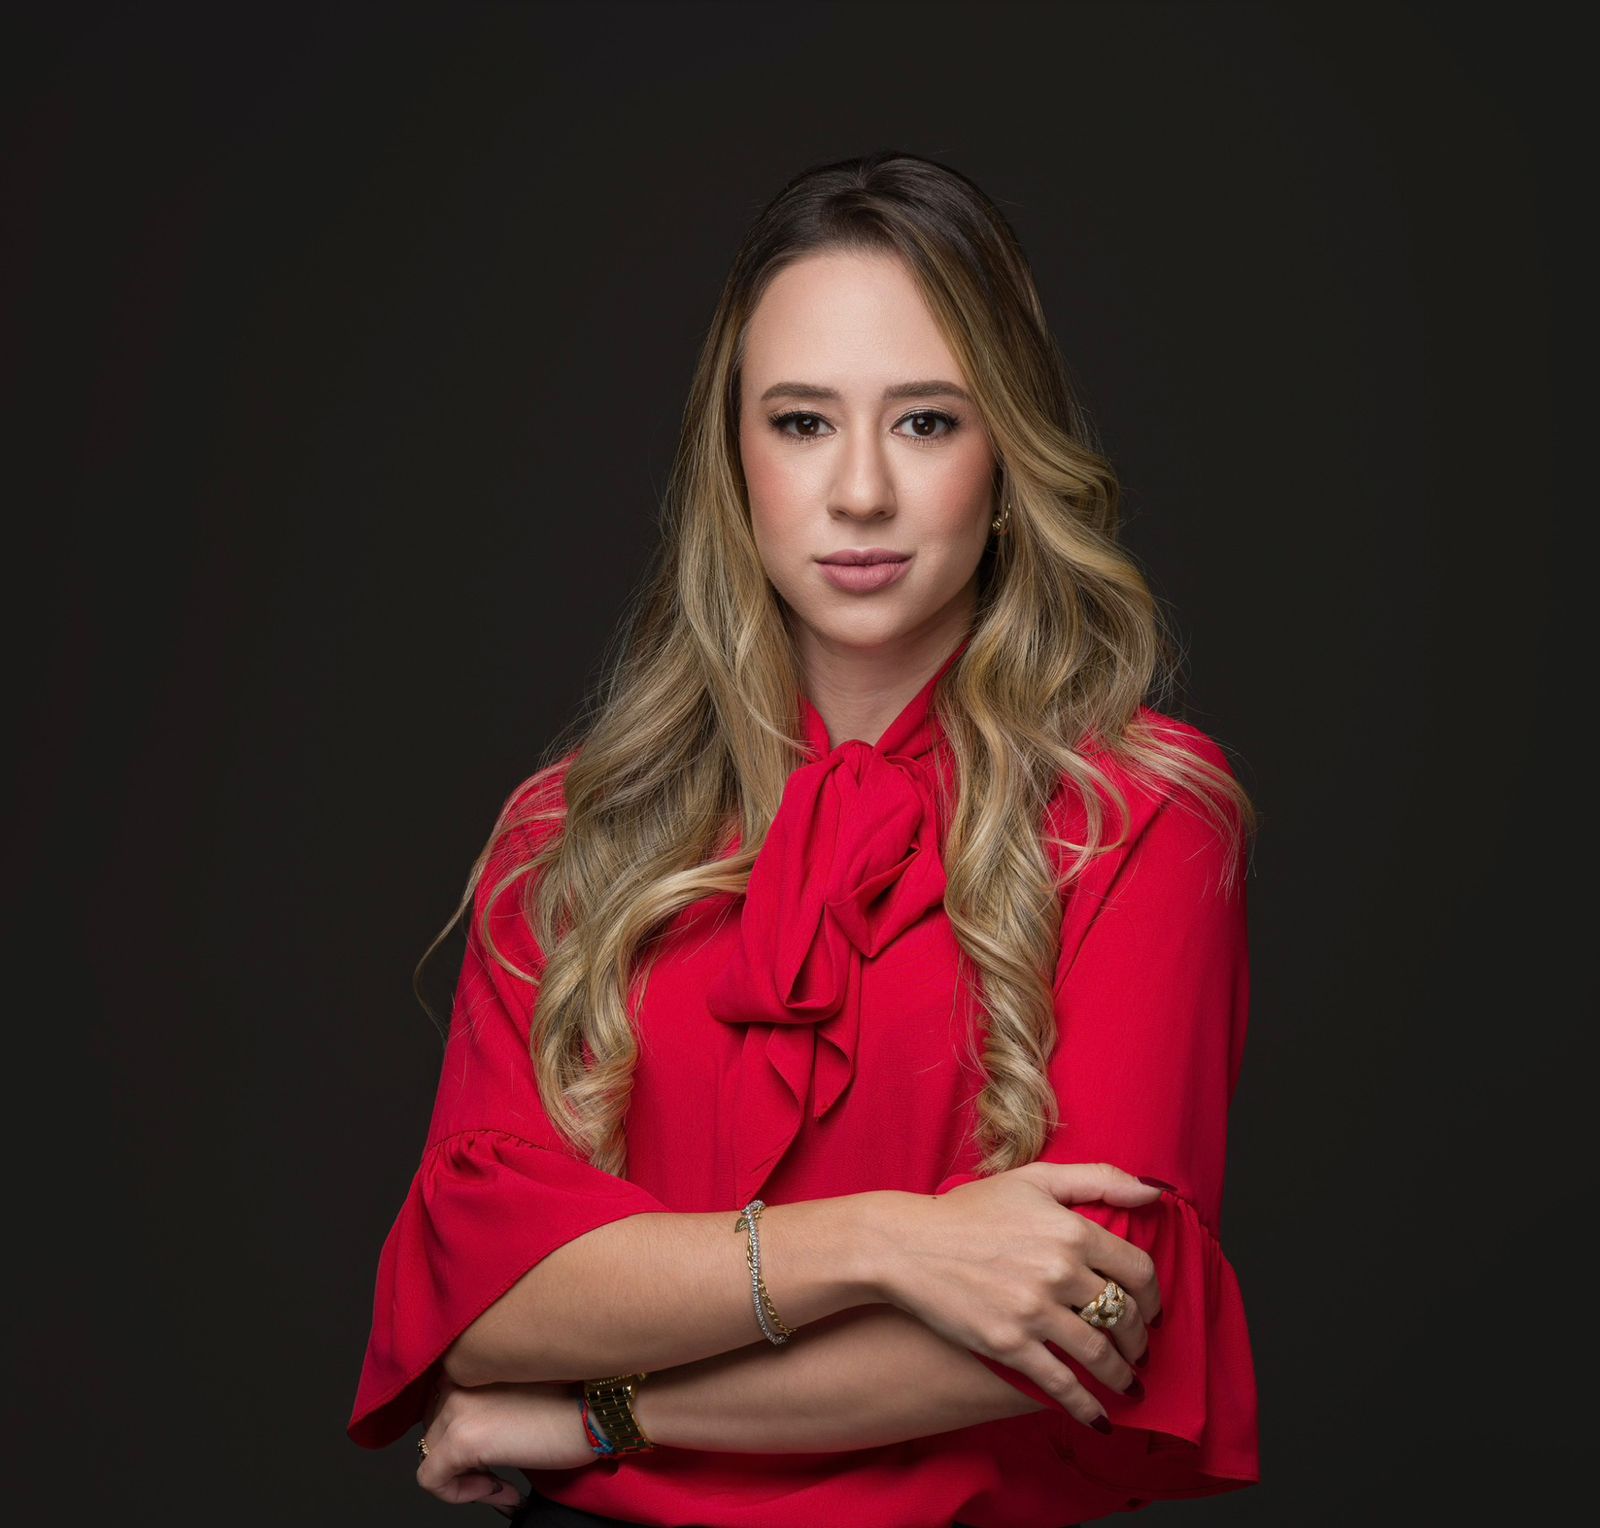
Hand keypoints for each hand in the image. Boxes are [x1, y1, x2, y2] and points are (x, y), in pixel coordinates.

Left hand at [416, 1373, 595, 1513]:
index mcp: (469, 1363)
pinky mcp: (461, 1440)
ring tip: (499, 1481)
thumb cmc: (569, 1403)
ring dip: (463, 1477)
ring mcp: (456, 1407)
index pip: (439, 1405)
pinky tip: (498, 1488)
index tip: (489, 1454)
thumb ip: (482, 1403)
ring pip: (430, 1454)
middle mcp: (457, 1379)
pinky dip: (459, 1495)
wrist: (594, 1411)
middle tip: (495, 1474)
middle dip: (460, 1459)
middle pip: (433, 1431)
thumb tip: (465, 1442)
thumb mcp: (514, 1394)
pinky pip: (432, 1480)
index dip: (461, 1435)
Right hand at [878, 1162, 1164, 1430]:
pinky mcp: (1009, 1345)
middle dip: (1140, 1339)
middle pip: (1124, 1316)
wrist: (909, 1244)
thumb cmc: (971, 1210)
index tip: (1150, 1309)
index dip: (1154, 1296)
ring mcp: (1034, 1311)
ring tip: (1128, 1383)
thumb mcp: (1034, 1179)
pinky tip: (1100, 1418)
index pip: (1138, 1271)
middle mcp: (1059, 1271)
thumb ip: (1098, 1179)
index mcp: (1071, 1229)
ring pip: (1101, 1355)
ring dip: (1123, 1375)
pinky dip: (1088, 1406)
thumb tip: (1153, 1191)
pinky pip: (1062, 1384)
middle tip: (1140, 1349)